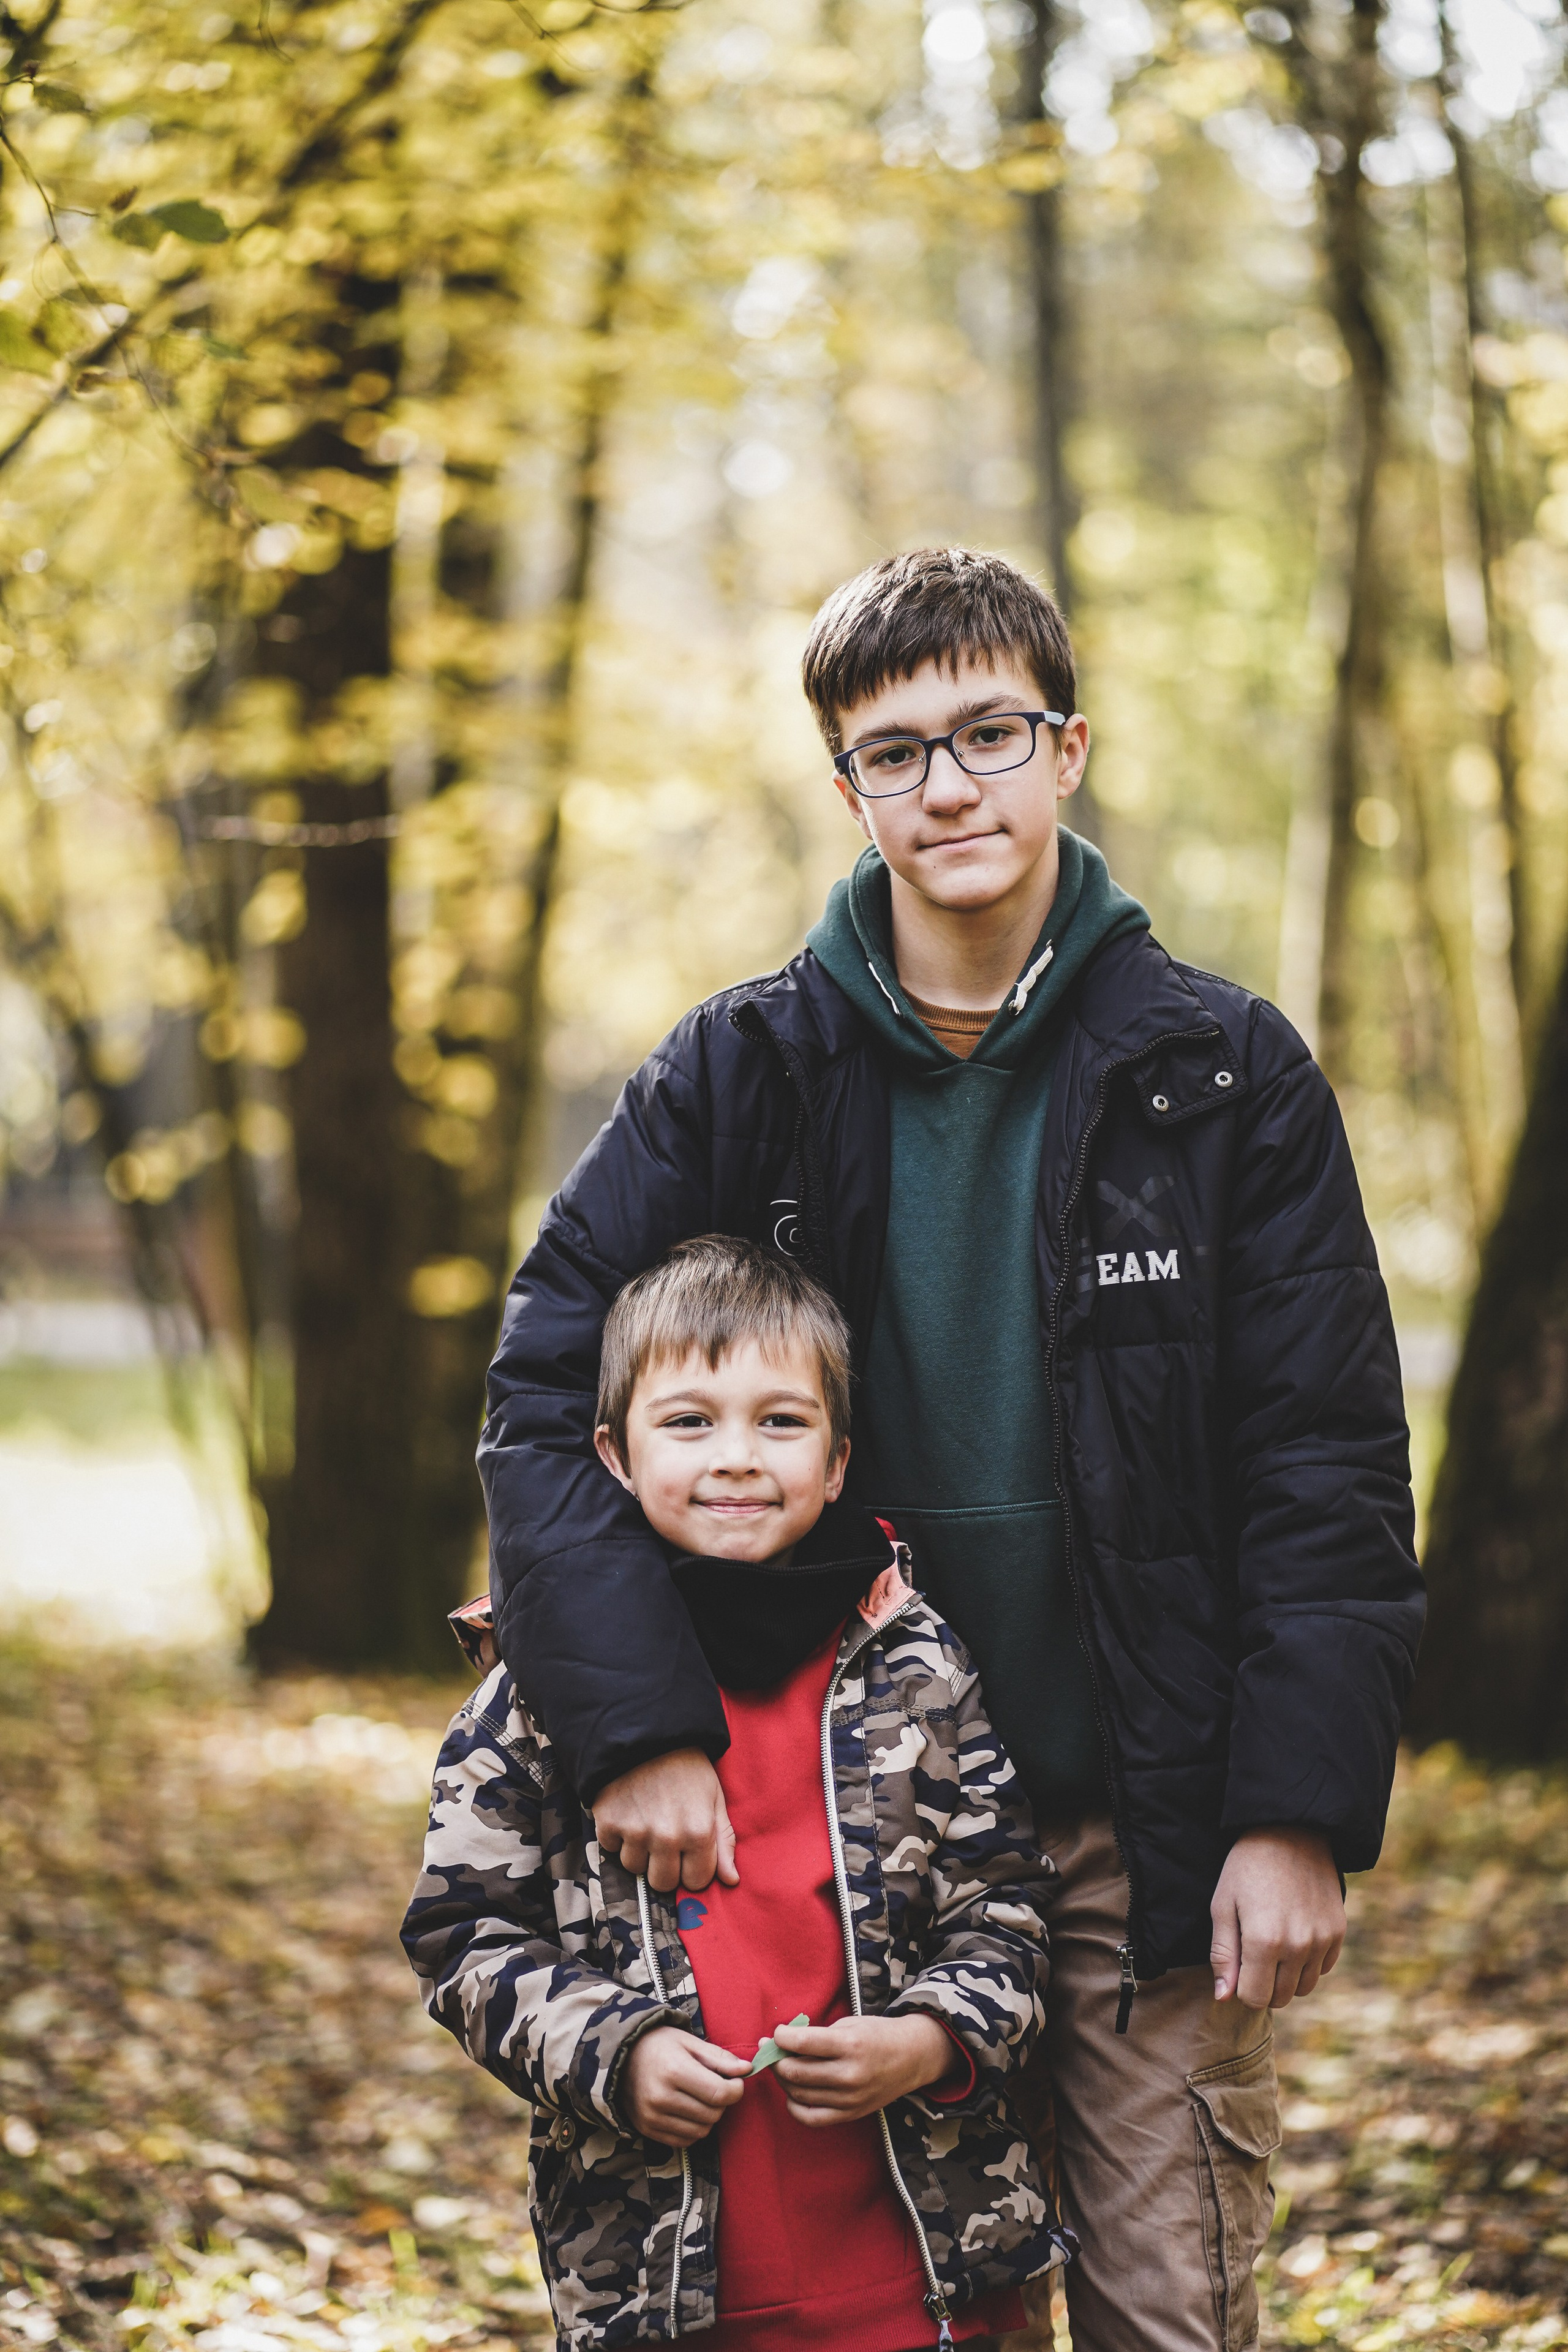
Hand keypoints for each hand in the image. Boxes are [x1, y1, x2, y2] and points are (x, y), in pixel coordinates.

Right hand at [593, 1750, 738, 1893]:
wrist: (644, 1732)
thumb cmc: (685, 1765)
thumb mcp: (714, 1796)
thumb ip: (724, 1840)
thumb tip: (731, 1880)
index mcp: (699, 1832)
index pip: (696, 1881)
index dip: (693, 1868)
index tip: (689, 1851)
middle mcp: (667, 1837)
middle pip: (663, 1883)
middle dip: (665, 1867)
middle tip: (664, 1839)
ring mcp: (635, 1831)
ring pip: (634, 1868)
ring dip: (639, 1851)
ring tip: (645, 1820)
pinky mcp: (608, 1823)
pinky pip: (611, 1849)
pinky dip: (617, 1835)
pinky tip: (627, 1811)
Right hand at [623, 2027, 747, 2146]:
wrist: (621, 2057)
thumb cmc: (659, 2044)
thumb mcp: (689, 2042)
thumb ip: (719, 2058)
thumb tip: (748, 2069)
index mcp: (674, 2071)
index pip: (719, 2094)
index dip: (736, 2090)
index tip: (737, 2082)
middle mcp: (661, 2097)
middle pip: (712, 2114)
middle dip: (723, 2102)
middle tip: (717, 2087)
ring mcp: (652, 2117)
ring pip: (701, 2130)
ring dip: (709, 2116)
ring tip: (702, 2097)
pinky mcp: (647, 2130)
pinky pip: (685, 2141)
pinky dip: (694, 2129)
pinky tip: (689, 2110)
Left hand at [772, 2013, 958, 2126]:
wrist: (911, 2058)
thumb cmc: (876, 2035)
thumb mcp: (849, 2025)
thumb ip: (816, 2035)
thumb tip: (781, 2043)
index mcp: (850, 2045)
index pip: (802, 2042)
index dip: (781, 2037)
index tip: (777, 2033)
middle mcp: (849, 2075)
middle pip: (795, 2072)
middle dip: (776, 2059)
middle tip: (770, 2050)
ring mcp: (850, 2099)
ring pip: (799, 2094)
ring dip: (783, 2080)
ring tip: (782, 2067)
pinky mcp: (850, 2115)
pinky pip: (811, 2118)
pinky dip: (795, 2106)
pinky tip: (792, 2093)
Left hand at [1211, 1827, 1345, 2010]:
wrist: (1290, 1832)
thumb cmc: (1247, 1868)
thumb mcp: (1222, 1905)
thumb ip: (1223, 1955)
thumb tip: (1223, 1997)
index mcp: (1264, 1941)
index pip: (1254, 1998)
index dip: (1241, 1986)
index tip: (1238, 1963)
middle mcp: (1298, 1946)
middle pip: (1280, 1997)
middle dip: (1263, 1985)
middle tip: (1253, 1953)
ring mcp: (1321, 1940)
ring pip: (1303, 1988)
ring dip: (1286, 1977)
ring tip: (1273, 1944)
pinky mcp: (1338, 1932)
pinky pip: (1322, 1969)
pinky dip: (1307, 1963)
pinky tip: (1294, 1936)